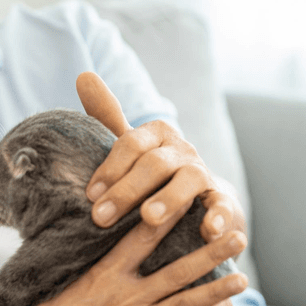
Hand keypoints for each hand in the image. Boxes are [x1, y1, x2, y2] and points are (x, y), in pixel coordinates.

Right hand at [6, 206, 248, 305]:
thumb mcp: (67, 281)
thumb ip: (93, 263)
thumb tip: (107, 241)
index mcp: (105, 274)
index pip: (142, 239)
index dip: (169, 218)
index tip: (190, 200)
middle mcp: (127, 297)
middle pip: (177, 272)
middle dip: (210, 254)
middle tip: (237, 237)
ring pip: (186, 305)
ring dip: (216, 292)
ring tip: (242, 279)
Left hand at [75, 71, 246, 305]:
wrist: (192, 193)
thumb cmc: (147, 169)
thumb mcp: (127, 144)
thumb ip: (105, 114)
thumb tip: (83, 74)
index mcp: (156, 133)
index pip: (130, 143)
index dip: (109, 168)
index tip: (89, 194)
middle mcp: (181, 148)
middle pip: (154, 164)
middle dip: (126, 191)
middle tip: (100, 217)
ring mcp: (203, 172)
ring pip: (189, 180)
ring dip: (169, 199)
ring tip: (148, 218)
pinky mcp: (221, 198)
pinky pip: (222, 205)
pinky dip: (219, 216)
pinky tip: (209, 231)